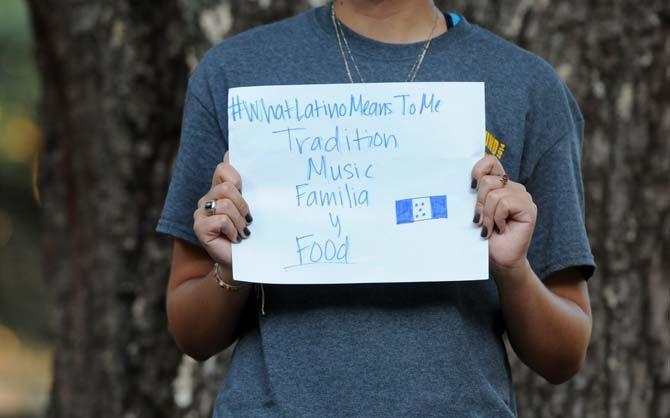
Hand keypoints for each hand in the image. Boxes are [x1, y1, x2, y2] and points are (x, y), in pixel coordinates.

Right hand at [193, 151, 252, 265]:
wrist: (246, 260)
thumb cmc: (250, 233)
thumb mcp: (252, 206)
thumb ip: (247, 186)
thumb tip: (235, 155)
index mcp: (219, 189)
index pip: (223, 167)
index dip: (237, 177)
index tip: (245, 192)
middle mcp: (207, 198)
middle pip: (227, 187)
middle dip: (243, 205)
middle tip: (247, 220)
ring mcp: (200, 213)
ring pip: (225, 203)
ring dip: (240, 221)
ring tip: (242, 232)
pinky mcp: (199, 227)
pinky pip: (221, 219)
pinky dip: (233, 230)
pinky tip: (233, 239)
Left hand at [471, 155, 536, 277]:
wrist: (498, 259)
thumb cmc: (483, 236)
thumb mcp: (473, 211)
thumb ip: (472, 195)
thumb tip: (460, 181)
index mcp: (499, 184)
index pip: (490, 161)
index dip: (478, 170)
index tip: (470, 187)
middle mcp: (512, 187)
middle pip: (487, 180)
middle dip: (478, 203)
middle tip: (480, 219)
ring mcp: (522, 196)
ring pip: (494, 193)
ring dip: (487, 215)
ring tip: (490, 227)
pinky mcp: (529, 208)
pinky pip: (505, 203)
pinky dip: (497, 219)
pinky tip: (500, 229)